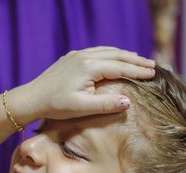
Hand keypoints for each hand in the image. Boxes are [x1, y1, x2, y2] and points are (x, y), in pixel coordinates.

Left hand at [17, 46, 155, 119]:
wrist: (31, 99)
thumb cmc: (55, 106)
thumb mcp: (81, 108)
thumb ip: (105, 104)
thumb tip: (129, 101)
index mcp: (89, 67)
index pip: (120, 67)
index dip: (138, 71)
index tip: (153, 74)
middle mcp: (84, 56)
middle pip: (117, 55)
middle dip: (136, 60)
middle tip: (153, 66)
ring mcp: (77, 55)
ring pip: (107, 51)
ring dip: (124, 55)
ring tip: (139, 60)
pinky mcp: (71, 58)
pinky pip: (96, 52)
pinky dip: (110, 54)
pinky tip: (115, 58)